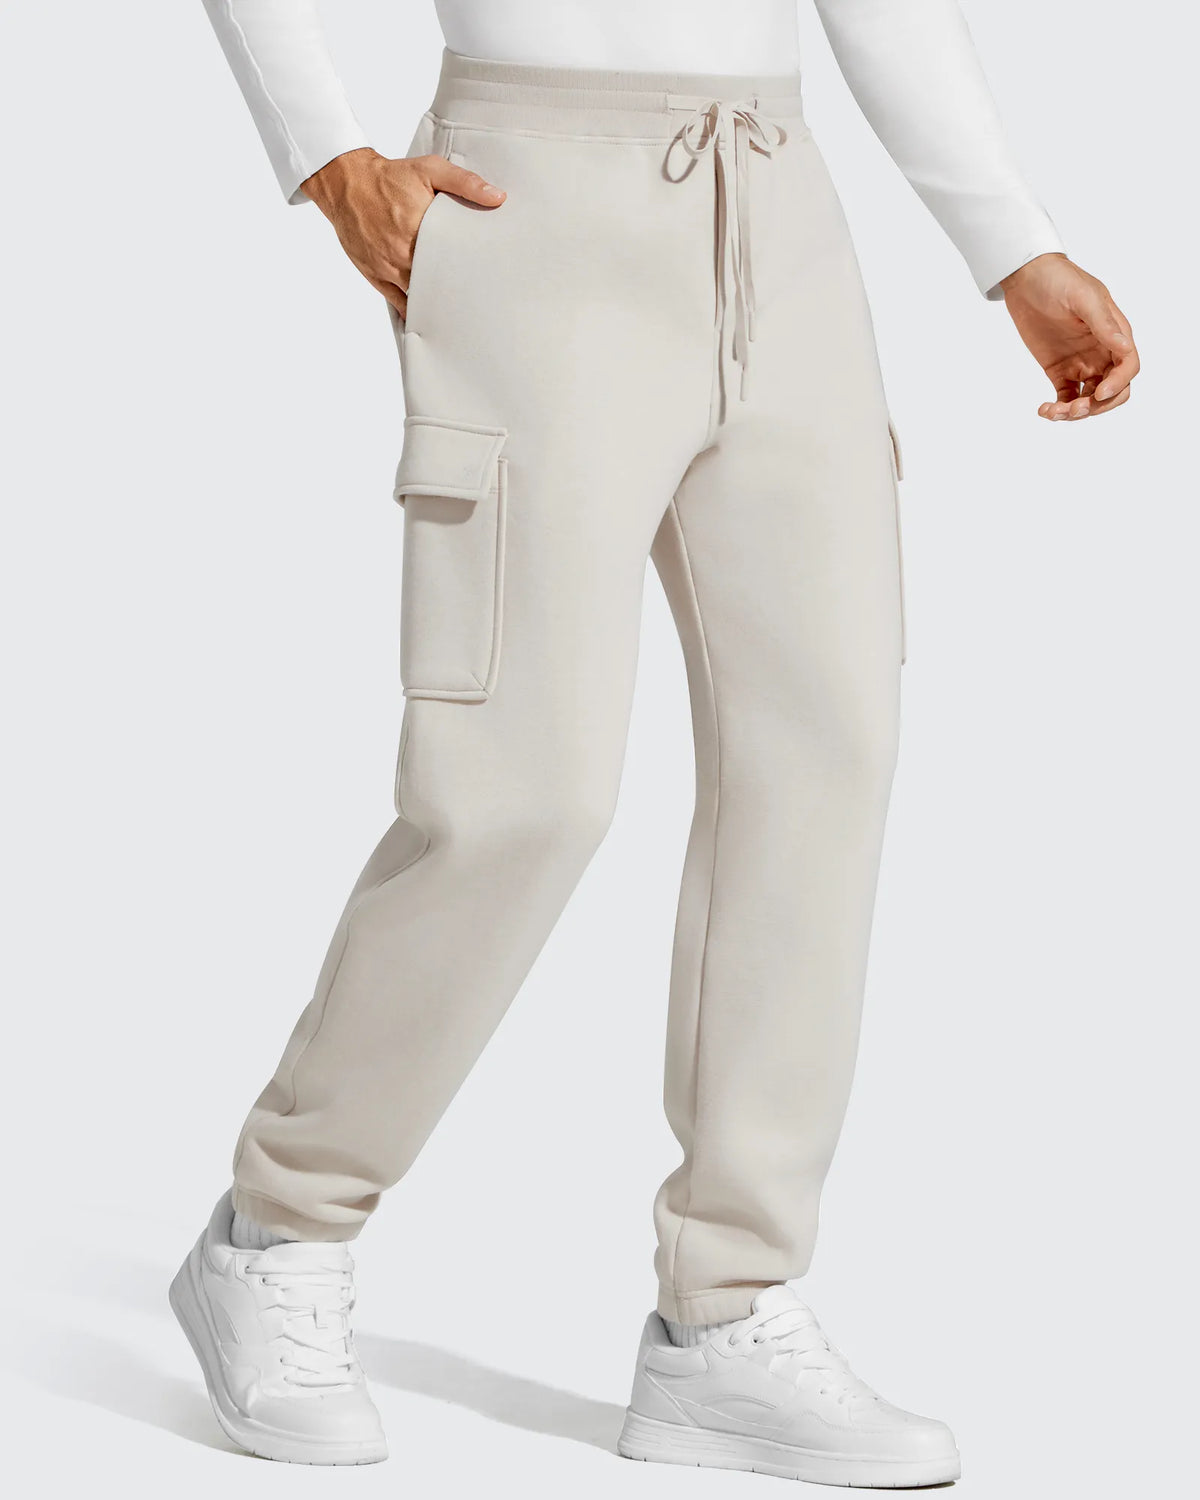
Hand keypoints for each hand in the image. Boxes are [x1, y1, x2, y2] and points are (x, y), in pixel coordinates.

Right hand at [301, 147, 505, 316]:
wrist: (347, 183)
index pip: (452, 262)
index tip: (485, 281)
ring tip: (457, 313)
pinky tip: (430, 318)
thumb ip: (464, 183)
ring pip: (418, 297)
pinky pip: (398, 302)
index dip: (469, 274)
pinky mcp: (375, 276)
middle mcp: (402, 254)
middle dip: (455, 292)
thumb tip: (496, 197)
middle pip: (436, 284)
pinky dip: (414, 311)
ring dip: (435, 304)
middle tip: (476, 301)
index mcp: (419, 230)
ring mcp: (387, 269)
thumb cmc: (390, 177)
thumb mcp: (430, 170)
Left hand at [1000, 253, 1138, 420]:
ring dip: (1075, 412)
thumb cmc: (1060, 280)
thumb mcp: (1083, 298)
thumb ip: (1103, 324)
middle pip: (1113, 390)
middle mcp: (1102, 352)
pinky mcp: (1059, 370)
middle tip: (1073, 409)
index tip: (1098, 393)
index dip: (1118, 384)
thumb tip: (1125, 347)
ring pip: (1088, 399)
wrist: (1027, 278)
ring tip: (1053, 411)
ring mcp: (1081, 363)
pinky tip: (1044, 409)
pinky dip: (1057, 408)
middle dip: (1097, 405)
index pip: (1128, 368)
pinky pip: (1064, 397)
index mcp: (1114, 334)